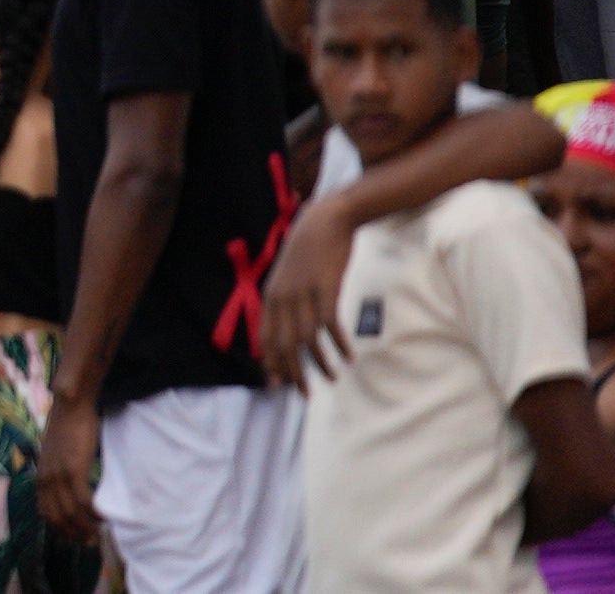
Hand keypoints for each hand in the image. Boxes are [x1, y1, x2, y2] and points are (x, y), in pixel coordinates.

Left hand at [260, 179, 369, 385]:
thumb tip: (288, 326)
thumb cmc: (307, 250)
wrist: (324, 220)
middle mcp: (283, 296)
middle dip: (292, 371)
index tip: (275, 384)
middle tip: (303, 393)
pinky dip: (339, 343)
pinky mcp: (325, 289)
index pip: (266, 336)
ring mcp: (304, 293)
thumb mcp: (287, 275)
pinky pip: (330, 324)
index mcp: (271, 295)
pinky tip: (348, 357)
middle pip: (284, 343)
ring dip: (319, 363)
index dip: (270, 361)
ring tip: (331, 380)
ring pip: (306, 338)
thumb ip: (285, 300)